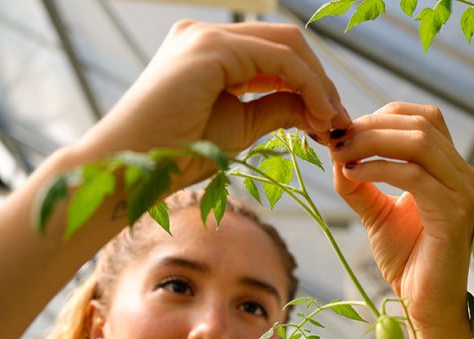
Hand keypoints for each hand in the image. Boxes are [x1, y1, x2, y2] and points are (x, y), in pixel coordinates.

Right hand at [73, 20, 349, 187]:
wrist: (133, 168)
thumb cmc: (176, 153)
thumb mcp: (241, 127)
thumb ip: (277, 108)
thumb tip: (319, 108)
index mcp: (211, 51)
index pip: (277, 53)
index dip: (312, 84)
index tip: (333, 121)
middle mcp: (207, 34)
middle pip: (288, 42)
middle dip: (322, 81)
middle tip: (340, 122)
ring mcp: (206, 36)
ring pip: (288, 46)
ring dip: (319, 85)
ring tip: (332, 124)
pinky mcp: (211, 48)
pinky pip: (279, 60)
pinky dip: (307, 86)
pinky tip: (319, 117)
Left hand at [327, 103, 473, 329]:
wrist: (426, 305)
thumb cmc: (408, 261)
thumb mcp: (378, 213)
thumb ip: (361, 181)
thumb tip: (337, 152)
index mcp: (454, 169)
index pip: (423, 119)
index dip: (381, 116)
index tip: (343, 132)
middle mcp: (467, 174)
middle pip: (420, 124)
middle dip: (371, 126)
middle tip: (335, 139)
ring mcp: (466, 191)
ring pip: (418, 141)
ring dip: (371, 141)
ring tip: (340, 153)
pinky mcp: (455, 212)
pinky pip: (413, 174)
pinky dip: (377, 167)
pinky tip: (352, 174)